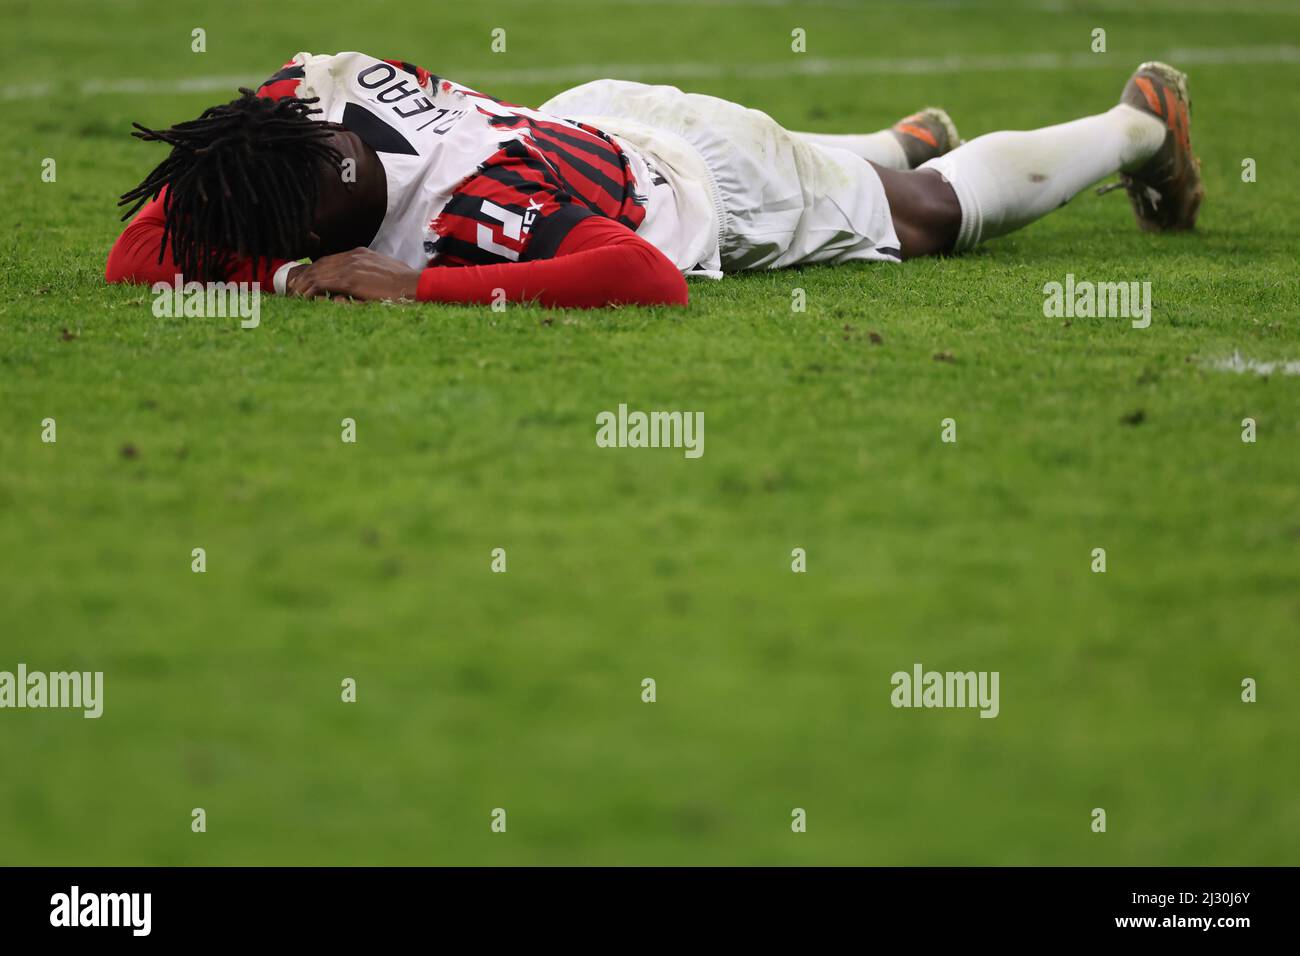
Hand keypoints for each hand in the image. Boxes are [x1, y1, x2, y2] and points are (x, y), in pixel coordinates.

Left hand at [286, 248, 420, 301]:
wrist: (414, 285)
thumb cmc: (405, 284)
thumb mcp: (386, 273)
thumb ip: (370, 275)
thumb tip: (364, 285)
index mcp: (361, 253)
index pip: (331, 259)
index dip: (317, 270)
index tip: (308, 281)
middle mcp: (353, 256)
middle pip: (320, 264)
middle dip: (305, 276)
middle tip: (294, 289)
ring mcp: (350, 266)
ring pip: (317, 273)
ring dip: (303, 285)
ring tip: (294, 296)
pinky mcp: (349, 279)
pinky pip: (322, 283)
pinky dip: (310, 290)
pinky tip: (303, 298)